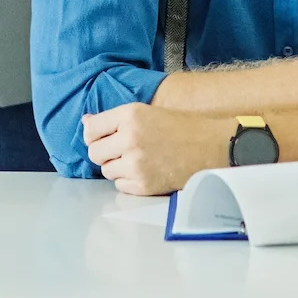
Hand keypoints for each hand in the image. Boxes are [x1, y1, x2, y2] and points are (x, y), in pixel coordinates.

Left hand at [84, 103, 230, 194]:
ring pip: (106, 170)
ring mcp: (135, 164)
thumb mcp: (148, 112)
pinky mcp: (143, 185)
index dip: (94, 134)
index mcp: (131, 115)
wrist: (212, 147)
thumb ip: (115, 119)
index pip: (91, 129)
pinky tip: (146, 170)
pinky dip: (128, 180)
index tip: (102, 136)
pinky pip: (120, 185)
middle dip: (104, 152)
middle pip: (94, 152)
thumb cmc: (182, 127)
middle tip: (122, 150)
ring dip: (117, 167)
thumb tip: (85, 123)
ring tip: (139, 159)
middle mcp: (129, 138)